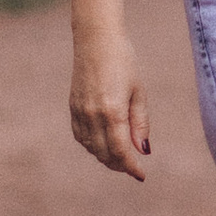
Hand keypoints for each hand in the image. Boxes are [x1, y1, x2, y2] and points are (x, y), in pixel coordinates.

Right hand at [70, 32, 152, 178]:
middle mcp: (92, 115)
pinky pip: (80, 136)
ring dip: (106, 157)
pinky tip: (103, 144)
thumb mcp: (138, 92)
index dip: (131, 167)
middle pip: (104, 154)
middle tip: (133, 167)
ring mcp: (79, 112)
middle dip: (120, 165)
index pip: (120, 151)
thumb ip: (140, 124)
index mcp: (112, 111)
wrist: (96, 40)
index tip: (141, 175)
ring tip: (121, 157)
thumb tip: (143, 150)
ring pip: (91, 148)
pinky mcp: (73, 107)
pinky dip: (92, 146)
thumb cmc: (124, 62)